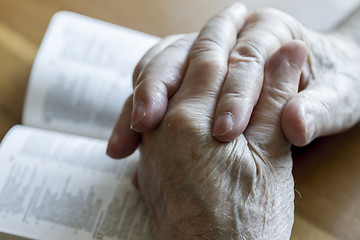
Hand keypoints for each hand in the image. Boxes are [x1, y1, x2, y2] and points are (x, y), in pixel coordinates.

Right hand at [107, 3, 359, 158]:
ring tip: (123, 142)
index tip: (221, 132)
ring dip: (138, 103)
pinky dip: (140, 110)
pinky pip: (157, 85)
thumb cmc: (336, 84)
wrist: (329, 79)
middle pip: (180, 55)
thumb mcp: (338, 96)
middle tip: (144, 125)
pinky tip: (129, 139)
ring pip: (160, 68)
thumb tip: (297, 125)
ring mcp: (206, 54)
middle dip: (158, 90)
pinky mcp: (192, 76)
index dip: (228, 94)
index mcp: (268, 30)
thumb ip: (318, 108)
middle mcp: (230, 36)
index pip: (239, 57)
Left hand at [137, 40, 306, 238]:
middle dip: (200, 42)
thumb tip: (290, 52)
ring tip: (197, 49)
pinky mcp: (151, 161)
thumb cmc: (247, 221)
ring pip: (164, 89)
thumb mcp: (271, 158)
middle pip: (179, 68)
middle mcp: (162, 126)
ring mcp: (152, 144)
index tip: (233, 16)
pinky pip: (157, 116)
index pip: (208, 58)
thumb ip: (274, 100)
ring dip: (182, 65)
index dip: (223, 33)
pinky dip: (168, 95)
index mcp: (191, 118)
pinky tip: (178, 91)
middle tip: (220, 21)